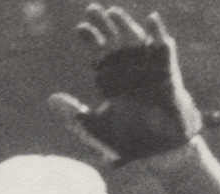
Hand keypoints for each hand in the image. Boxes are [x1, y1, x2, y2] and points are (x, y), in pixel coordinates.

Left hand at [48, 7, 211, 166]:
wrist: (158, 153)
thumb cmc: (128, 142)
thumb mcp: (95, 129)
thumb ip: (74, 116)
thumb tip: (51, 99)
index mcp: (113, 81)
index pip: (99, 53)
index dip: (90, 39)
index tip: (80, 29)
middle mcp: (130, 71)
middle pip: (115, 40)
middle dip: (104, 25)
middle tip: (92, 9)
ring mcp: (148, 70)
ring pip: (136, 40)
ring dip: (125, 25)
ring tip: (113, 13)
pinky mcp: (167, 73)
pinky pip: (164, 49)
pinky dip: (159, 33)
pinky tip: (151, 20)